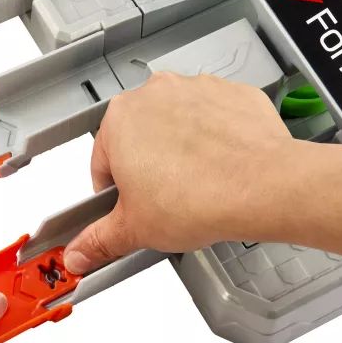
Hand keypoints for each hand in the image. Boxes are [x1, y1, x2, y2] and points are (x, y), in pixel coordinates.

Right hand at [64, 72, 295, 273]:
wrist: (262, 186)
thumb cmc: (198, 198)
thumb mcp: (134, 229)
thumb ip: (99, 241)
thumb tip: (79, 253)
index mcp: (120, 119)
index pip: (103, 163)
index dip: (115, 194)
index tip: (131, 208)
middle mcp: (155, 94)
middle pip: (140, 140)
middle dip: (148, 170)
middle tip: (166, 200)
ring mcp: (195, 89)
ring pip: (177, 127)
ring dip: (180, 151)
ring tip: (196, 185)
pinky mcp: (230, 94)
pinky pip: (213, 118)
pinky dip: (214, 139)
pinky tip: (220, 166)